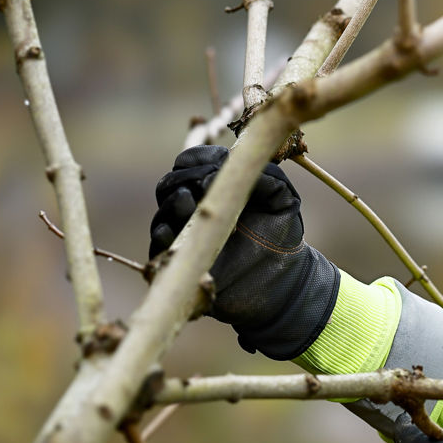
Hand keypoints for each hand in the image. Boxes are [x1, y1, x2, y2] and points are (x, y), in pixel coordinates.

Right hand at [149, 145, 339, 359]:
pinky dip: (163, 234)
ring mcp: (186, 234)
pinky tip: (175, 230)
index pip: (191, 162)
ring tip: (191, 203)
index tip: (214, 165)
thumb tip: (235, 162)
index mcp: (217, 187)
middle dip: (183, 179)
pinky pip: (159, 245)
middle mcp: (196, 207)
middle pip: (171, 183)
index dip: (197, 159)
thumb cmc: (283, 238)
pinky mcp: (181, 261)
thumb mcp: (283, 199)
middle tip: (202, 186)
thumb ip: (266, 175)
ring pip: (164, 209)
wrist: (283, 283)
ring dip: (173, 202)